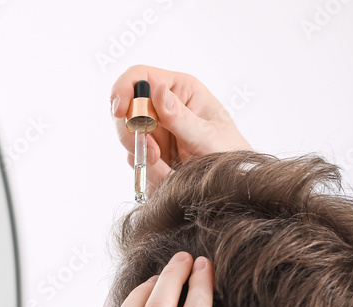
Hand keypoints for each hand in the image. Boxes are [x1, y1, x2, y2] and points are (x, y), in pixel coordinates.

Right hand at [111, 65, 250, 194]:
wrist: (232, 184)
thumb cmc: (229, 153)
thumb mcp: (206, 137)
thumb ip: (180, 118)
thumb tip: (158, 91)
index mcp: (180, 89)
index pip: (140, 76)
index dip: (123, 89)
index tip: (119, 112)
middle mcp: (164, 105)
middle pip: (126, 109)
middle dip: (133, 134)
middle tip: (153, 154)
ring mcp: (155, 128)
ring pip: (128, 137)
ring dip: (145, 157)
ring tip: (170, 170)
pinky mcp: (150, 149)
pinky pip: (135, 158)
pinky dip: (148, 170)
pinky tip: (169, 175)